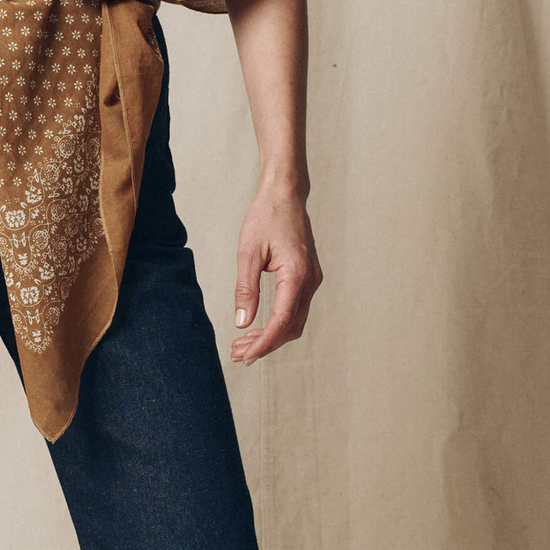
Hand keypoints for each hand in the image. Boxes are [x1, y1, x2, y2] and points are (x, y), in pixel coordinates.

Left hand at [231, 181, 322, 365]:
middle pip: (291, 327)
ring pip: (295, 320)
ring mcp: (312, 279)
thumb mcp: (248, 251)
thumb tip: (242, 322)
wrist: (285, 194)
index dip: (264, 343)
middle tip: (237, 353)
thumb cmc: (265, 216)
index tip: (245, 356)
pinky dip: (278, 322)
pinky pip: (296, 308)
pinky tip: (259, 326)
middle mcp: (310, 280)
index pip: (282, 321)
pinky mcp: (308, 276)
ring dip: (272, 335)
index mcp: (297, 274)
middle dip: (266, 344)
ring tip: (243, 343)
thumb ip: (245, 288)